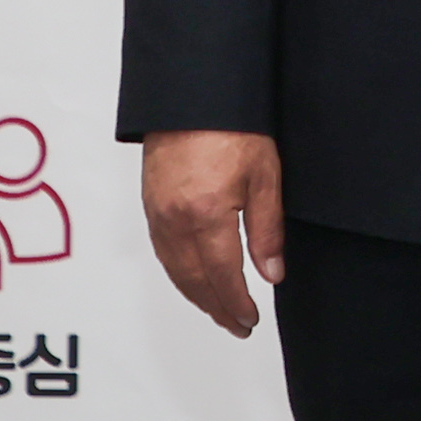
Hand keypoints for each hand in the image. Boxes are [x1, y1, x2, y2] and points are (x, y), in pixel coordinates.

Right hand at [142, 129, 283, 337]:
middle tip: (238, 326)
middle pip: (194, 281)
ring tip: (218, 310)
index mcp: (206, 216)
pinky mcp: (149, 204)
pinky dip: (178, 273)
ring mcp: (157, 214)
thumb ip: (267, 230)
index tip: (250, 320)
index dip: (237, 304)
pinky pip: (163, 252)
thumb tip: (271, 274)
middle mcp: (175, 221)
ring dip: (196, 296)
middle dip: (217, 308)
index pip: (223, 277)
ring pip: (175, 270)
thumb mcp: (265, 176)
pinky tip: (192, 278)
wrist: (192, 94)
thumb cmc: (232, 126)